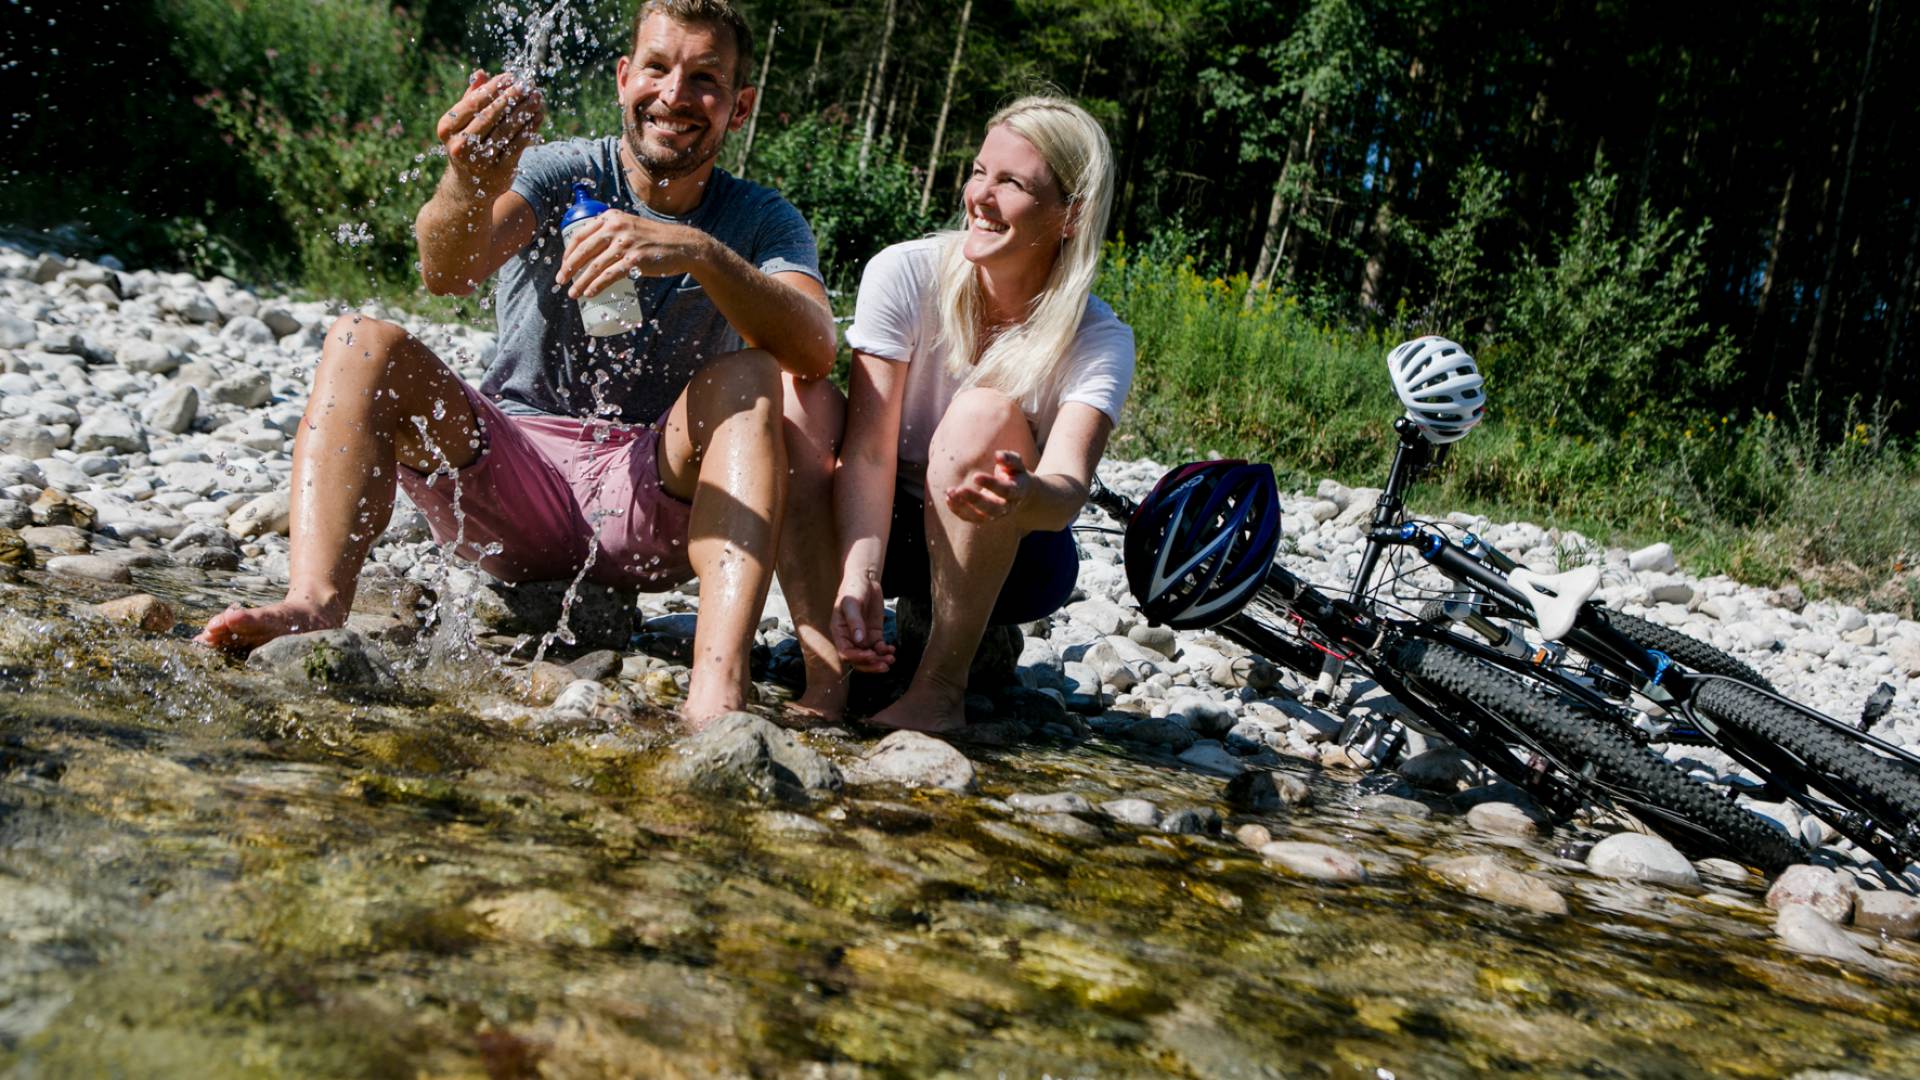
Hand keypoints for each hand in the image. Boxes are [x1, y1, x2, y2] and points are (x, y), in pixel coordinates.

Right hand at [437, 70, 544, 197]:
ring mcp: (479, 160)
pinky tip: (538, 116)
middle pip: (491, 115)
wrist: (469, 186)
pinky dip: (529, 129)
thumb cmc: (467, 144)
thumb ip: (471, 98)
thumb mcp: (463, 122)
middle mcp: (459, 145)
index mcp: (447, 128)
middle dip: (512, 97)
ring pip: (506, 129)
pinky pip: (518, 145)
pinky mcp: (499, 171)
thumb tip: (481, 73)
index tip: (511, 76)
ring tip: (537, 98)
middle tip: (528, 85)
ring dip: (524, 111)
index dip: (494, 88)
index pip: (474, 102)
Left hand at [557, 212, 710, 298]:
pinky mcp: (635, 260)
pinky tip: (589, 293)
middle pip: (583, 251)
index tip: (563, 266)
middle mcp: (615, 228)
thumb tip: (589, 252)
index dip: (567, 253)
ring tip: (573, 293)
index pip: (579, 235)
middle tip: (561, 281)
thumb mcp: (629, 226)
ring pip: (594, 266)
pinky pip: (609, 276)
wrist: (681, 244)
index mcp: (611, 218)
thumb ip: (611, 231)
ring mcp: (625, 244)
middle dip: (568, 268)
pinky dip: (596, 286)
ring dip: (580, 282)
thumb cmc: (653, 238)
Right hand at [831, 574, 895, 672]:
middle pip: (858, 660)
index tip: (871, 654)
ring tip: (891, 658)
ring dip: (880, 660)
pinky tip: (892, 649)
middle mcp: (849, 638)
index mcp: (839, 632)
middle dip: (871, 665)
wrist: (864, 579)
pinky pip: (878, 648)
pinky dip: (885, 651)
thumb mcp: (852, 603)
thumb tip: (859, 640)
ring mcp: (862, 637)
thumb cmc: (853, 589)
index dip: (858, 657)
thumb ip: (855, 621)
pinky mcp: (873, 633)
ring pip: (869, 656)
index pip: (846, 653)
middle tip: (884, 665)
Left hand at [944, 450, 1032, 523]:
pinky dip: (958, 510)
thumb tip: (998, 455)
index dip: (991, 484)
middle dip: (975, 500)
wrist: (1020, 493)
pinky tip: (948, 498)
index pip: (1005, 490)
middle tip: (960, 489)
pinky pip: (970, 518)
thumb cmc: (1015, 474)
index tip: (975, 476)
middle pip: (992, 509)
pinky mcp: (984, 518)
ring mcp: (995, 515)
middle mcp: (1007, 507)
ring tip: (949, 492)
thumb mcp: (1017, 464)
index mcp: (1017, 492)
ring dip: (963, 507)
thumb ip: (1010, 459)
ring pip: (979, 517)